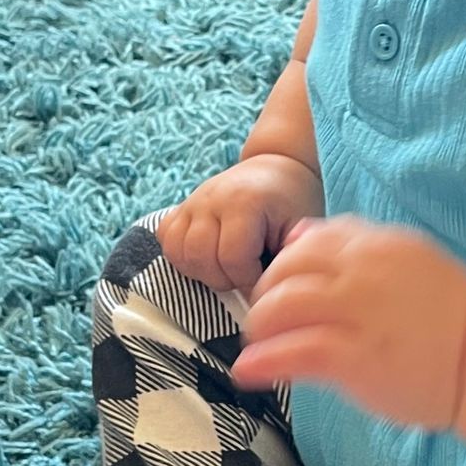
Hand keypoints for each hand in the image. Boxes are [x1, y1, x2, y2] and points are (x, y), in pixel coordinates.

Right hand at [157, 155, 325, 298]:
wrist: (275, 169)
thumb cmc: (291, 204)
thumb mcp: (298, 229)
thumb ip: (285, 261)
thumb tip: (265, 295)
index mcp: (244, 202)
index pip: (233, 258)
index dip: (247, 281)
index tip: (262, 281)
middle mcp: (211, 199)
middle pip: (200, 257)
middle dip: (223, 280)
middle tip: (244, 277)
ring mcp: (192, 202)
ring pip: (178, 252)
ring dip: (200, 272)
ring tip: (225, 270)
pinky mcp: (180, 207)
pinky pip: (166, 240)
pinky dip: (182, 257)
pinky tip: (206, 259)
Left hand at [231, 214, 465, 430]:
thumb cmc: (452, 317)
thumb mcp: (407, 260)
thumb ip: (355, 245)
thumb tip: (298, 234)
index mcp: (378, 244)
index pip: (309, 241)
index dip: (284, 266)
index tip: (279, 288)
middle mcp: (364, 271)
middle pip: (286, 270)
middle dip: (264, 295)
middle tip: (262, 320)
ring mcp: (359, 313)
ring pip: (282, 307)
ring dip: (259, 327)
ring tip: (255, 346)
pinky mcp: (357, 356)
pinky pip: (295, 352)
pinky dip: (264, 361)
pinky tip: (249, 372)